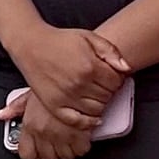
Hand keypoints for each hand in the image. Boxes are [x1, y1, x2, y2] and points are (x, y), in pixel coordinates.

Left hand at [2, 89, 94, 158]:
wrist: (74, 76)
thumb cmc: (53, 81)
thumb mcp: (30, 92)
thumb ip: (16, 107)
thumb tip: (1, 115)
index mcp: (31, 124)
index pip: (27, 154)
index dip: (34, 153)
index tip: (40, 148)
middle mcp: (44, 132)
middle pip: (48, 158)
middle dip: (54, 151)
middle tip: (58, 140)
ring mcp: (62, 135)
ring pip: (65, 156)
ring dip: (69, 149)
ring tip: (71, 136)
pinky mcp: (80, 134)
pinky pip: (81, 150)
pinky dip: (83, 145)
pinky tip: (82, 134)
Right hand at [9, 23, 126, 121]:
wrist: (32, 45)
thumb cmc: (59, 40)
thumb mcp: (89, 37)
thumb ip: (110, 50)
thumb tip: (126, 68)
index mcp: (90, 66)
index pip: (116, 82)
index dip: (117, 79)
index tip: (111, 76)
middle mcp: (79, 83)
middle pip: (107, 97)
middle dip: (109, 91)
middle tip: (101, 84)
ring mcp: (67, 97)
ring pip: (96, 110)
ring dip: (100, 104)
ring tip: (94, 94)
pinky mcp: (55, 106)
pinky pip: (77, 121)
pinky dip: (87, 122)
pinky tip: (91, 115)